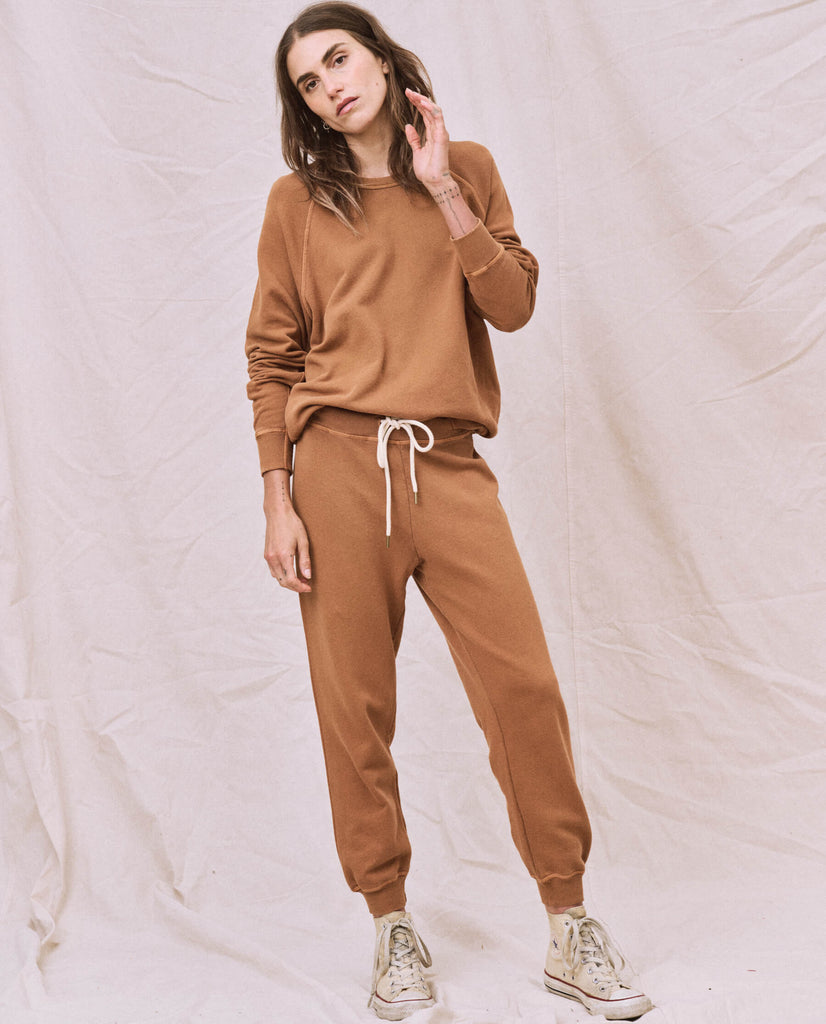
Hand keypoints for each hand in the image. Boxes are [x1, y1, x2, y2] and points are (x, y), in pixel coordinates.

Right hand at [262, 470, 311, 592]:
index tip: (309, 587)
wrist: (277, 513)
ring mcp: (268, 557)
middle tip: (306, 584)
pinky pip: (273, 571)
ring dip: (288, 582)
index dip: (300, 587)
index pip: (291, 580)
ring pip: (277, 578)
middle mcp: (273, 558)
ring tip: (300, 578)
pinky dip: (282, 575)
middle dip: (295, 587)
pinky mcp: (266, 554)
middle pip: (283, 582)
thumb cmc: (292, 524)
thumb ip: (305, 560)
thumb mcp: (303, 541)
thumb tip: (307, 576)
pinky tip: (291, 571)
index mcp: (284, 556)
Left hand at [404, 88, 450, 190]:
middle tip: (408, 90)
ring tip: (413, 94)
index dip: (416, 103)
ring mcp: (440, 132)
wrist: (433, 181)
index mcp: (430, 133)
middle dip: (418, 98)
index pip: (424, 113)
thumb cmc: (427, 170)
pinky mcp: (442, 135)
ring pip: (433, 110)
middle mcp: (436, 130)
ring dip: (423, 100)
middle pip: (428, 109)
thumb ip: (414, 139)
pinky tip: (423, 102)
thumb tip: (408, 126)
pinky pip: (438, 118)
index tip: (407, 95)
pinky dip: (431, 108)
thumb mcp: (416, 151)